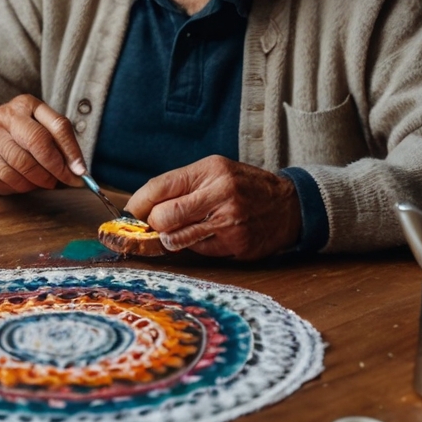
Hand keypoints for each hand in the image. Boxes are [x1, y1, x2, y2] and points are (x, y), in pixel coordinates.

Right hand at [0, 95, 85, 194]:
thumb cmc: (15, 133)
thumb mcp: (36, 125)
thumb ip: (58, 142)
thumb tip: (78, 169)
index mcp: (26, 105)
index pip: (57, 126)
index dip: (72, 151)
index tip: (80, 171)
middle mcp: (6, 118)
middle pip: (38, 143)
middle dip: (56, 168)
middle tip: (65, 181)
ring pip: (21, 167)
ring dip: (38, 181)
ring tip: (44, 182)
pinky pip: (6, 181)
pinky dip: (20, 187)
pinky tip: (24, 183)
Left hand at [125, 156, 301, 259]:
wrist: (289, 206)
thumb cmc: (245, 186)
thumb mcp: (216, 172)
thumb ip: (183, 185)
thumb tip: (142, 206)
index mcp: (210, 170)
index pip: (158, 187)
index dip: (138, 204)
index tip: (132, 212)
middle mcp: (220, 193)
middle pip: (163, 217)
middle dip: (153, 224)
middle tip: (158, 224)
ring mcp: (229, 221)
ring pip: (176, 238)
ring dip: (171, 238)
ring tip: (183, 230)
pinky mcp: (236, 244)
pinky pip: (199, 250)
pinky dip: (197, 246)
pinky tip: (211, 235)